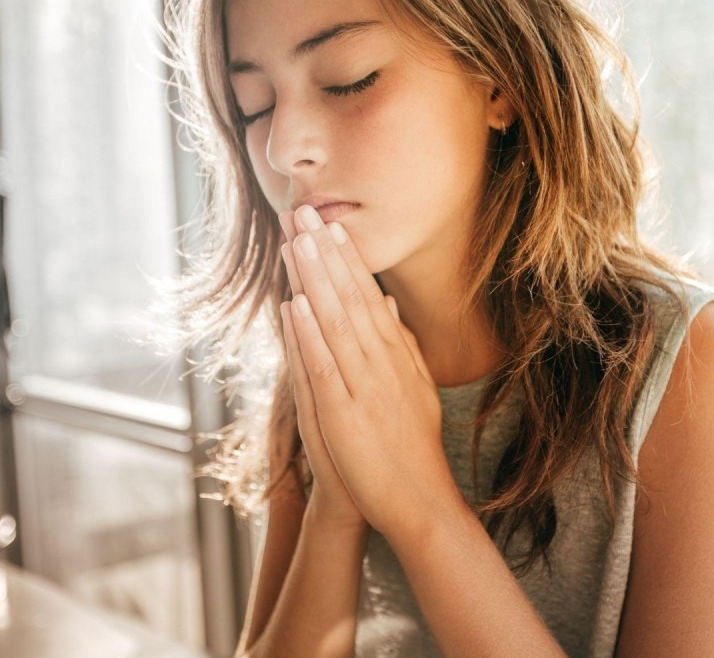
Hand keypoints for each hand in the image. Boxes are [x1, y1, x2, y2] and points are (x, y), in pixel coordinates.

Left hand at [280, 205, 456, 539]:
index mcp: (397, 356)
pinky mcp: (345, 413)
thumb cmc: (412, 446)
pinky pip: (324, 366)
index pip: (369, 297)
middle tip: (305, 212)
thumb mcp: (415, 386)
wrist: (419, 499)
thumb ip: (402, 344)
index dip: (348, 259)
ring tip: (297, 240)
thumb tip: (390, 302)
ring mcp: (364, 386)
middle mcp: (382, 363)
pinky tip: (294, 304)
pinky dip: (309, 334)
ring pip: (335, 322)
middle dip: (326, 254)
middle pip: (351, 298)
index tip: (331, 224)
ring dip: (313, 279)